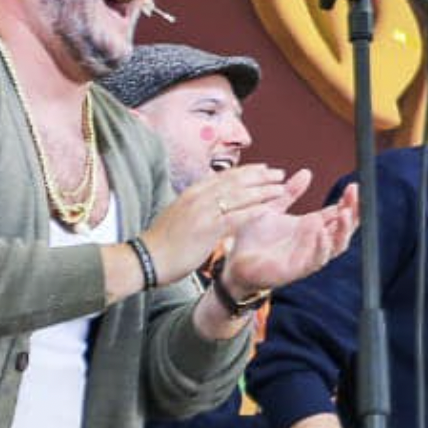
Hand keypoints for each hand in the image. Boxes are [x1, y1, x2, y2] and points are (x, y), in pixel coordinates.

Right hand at [142, 163, 319, 283]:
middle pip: (234, 181)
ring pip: (238, 196)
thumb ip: (195, 206)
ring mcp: (201, 212)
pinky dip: (254, 211)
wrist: (145, 259)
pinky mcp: (206, 229)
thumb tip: (208, 202)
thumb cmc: (162, 243)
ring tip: (282, 188)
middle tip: (279, 173)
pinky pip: (235, 217)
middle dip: (259, 176)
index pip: (223, 177)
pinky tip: (270, 210)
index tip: (263, 168)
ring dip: (262, 191)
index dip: (246, 171)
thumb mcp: (179, 215)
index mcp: (191, 193)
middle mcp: (197, 197)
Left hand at [216, 182, 361, 303]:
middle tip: (354, 194)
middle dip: (353, 211)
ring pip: (338, 245)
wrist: (235, 261)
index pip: (339, 213)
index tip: (353, 186)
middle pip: (344, 228)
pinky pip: (317, 259)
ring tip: (345, 213)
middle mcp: (315, 241)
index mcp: (311, 227)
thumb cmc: (254, 239)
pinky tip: (322, 232)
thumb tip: (306, 172)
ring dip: (344, 230)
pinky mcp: (299, 268)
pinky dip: (322, 246)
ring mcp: (309, 255)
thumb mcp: (272, 209)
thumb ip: (290, 193)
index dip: (349, 201)